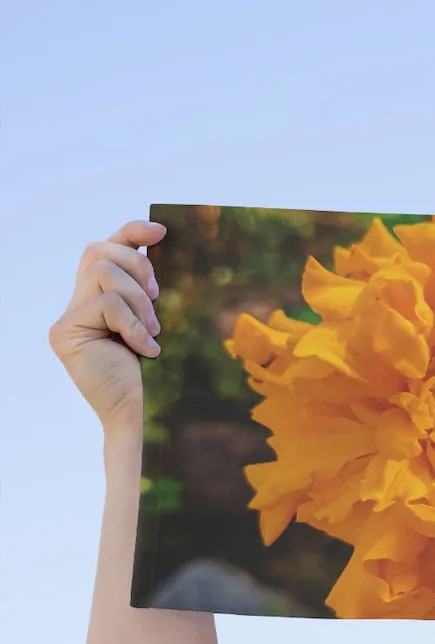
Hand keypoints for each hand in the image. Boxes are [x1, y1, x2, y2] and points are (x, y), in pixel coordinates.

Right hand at [49, 220, 165, 432]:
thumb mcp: (152, 320)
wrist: (136, 412)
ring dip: (138, 300)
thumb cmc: (150, 371)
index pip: (106, 248)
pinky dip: (134, 324)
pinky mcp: (64, 333)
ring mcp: (67, 318)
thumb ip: (146, 289)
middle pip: (99, 251)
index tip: (161, 231)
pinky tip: (145, 350)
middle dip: (138, 266)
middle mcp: (77, 303)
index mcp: (97, 296)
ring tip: (153, 331)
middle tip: (157, 298)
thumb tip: (161, 242)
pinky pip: (106, 304)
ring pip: (103, 274)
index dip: (131, 232)